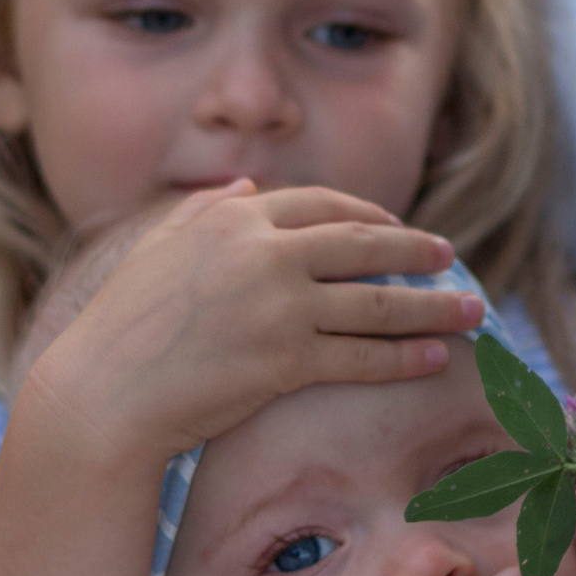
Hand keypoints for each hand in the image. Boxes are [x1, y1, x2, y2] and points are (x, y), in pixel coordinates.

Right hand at [24, 183, 480, 459]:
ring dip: (432, 307)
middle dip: (417, 250)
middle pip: (364, 244)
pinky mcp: (286, 361)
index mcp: (234, 219)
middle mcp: (263, 253)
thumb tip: (245, 184)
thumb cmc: (125, 325)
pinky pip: (363, 356)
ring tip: (470, 312)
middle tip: (451, 257)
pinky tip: (435, 358)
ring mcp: (279, 307)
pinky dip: (405, 357)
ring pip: (377, 303)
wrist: (105, 391)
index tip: (396, 225)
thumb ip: (205, 210)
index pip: (322, 205)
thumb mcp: (160, 247)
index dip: (368, 214)